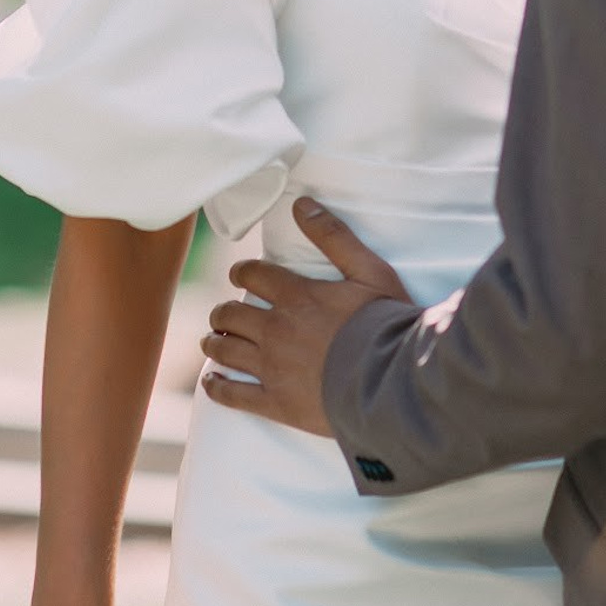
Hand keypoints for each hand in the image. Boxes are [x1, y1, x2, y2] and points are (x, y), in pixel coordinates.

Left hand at [200, 199, 413, 435]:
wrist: (393, 382)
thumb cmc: (387, 324)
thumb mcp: (369, 271)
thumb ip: (334, 236)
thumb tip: (302, 203)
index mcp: (296, 296)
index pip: (252, 275)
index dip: (242, 272)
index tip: (240, 276)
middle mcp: (276, 329)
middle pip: (230, 314)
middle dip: (224, 311)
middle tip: (225, 314)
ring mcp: (272, 368)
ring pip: (225, 350)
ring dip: (214, 342)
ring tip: (213, 341)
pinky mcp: (276, 403)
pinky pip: (233, 395)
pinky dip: (217, 387)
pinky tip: (212, 382)